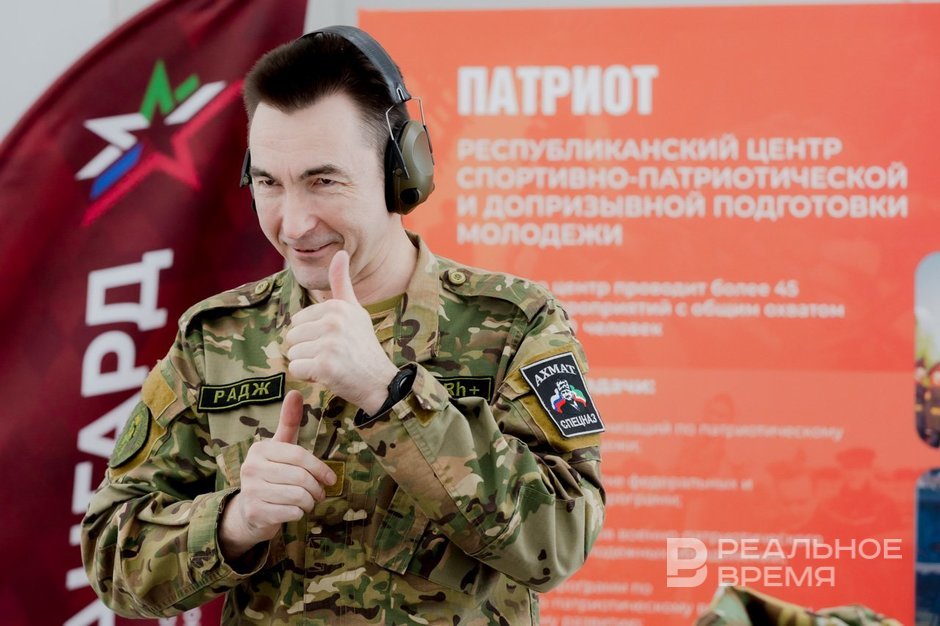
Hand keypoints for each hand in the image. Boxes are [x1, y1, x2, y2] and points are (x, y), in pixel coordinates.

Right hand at [219, 390, 335, 558]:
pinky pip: (291, 512)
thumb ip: (289, 422)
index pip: (299, 455)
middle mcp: (251, 468)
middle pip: (301, 477)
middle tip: (319, 493)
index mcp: (260, 450)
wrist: (249, 511)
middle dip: (316, 488)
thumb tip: (295, 391)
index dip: (319, 468)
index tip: (330, 478)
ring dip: (309, 502)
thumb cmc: (272, 474)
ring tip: (308, 501)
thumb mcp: (280, 447)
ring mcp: (250, 491)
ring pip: (298, 496)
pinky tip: (294, 511)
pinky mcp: (255, 513)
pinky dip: (299, 514)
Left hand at [286, 250, 397, 413]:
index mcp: (337, 306)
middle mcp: (334, 321)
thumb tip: (340, 251)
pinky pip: (296, 369)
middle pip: (292, 337)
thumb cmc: (363, 346)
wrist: (379, 382)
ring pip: (292, 353)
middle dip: (307, 350)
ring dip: (307, 364)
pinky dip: (308, 377)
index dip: (312, 336)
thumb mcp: (355, 311)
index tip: (334, 342)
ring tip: (331, 365)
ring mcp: (330, 343)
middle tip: (332, 356)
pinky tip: (328, 376)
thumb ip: (341, 282)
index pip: (297, 321)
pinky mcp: (325, 365)